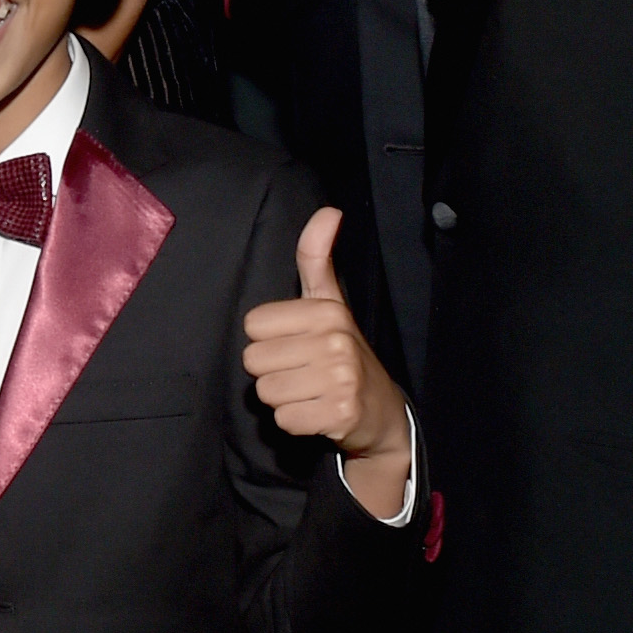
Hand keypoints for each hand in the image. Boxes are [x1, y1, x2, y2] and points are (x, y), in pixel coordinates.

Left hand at [241, 210, 412, 515]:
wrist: (380, 410)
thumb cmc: (341, 352)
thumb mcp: (330, 302)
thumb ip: (316, 258)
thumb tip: (329, 211)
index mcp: (327, 311)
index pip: (252, 326)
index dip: (268, 339)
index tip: (296, 344)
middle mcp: (336, 341)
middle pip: (254, 360)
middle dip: (272, 371)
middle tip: (303, 372)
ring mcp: (342, 379)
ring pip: (266, 392)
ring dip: (282, 398)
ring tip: (310, 392)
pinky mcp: (341, 414)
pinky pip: (284, 420)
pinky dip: (295, 421)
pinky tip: (317, 412)